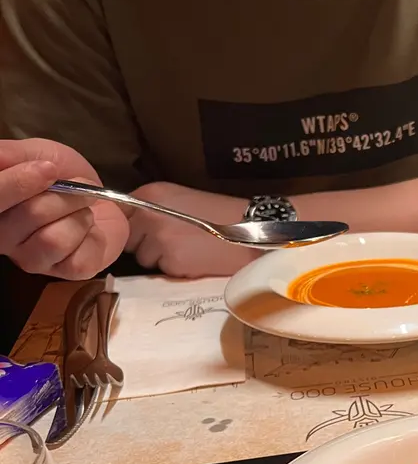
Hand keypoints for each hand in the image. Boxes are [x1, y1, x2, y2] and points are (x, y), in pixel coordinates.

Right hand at [0, 138, 128, 278]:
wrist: (101, 197)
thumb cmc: (63, 175)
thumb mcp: (35, 154)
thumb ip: (10, 155)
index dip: (18, 183)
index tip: (48, 169)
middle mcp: (4, 238)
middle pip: (31, 215)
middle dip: (63, 195)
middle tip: (78, 187)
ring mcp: (31, 259)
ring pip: (53, 239)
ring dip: (78, 216)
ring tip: (83, 210)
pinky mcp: (65, 272)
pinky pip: (76, 259)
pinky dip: (91, 238)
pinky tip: (88, 232)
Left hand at [124, 182, 257, 277]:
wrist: (252, 229)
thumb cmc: (221, 214)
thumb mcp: (182, 199)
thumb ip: (154, 208)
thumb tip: (132, 226)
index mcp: (150, 193)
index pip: (120, 214)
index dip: (134, 226)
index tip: (149, 232)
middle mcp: (148, 214)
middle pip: (129, 239)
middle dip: (146, 244)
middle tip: (176, 241)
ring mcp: (158, 239)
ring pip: (143, 258)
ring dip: (161, 259)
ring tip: (189, 250)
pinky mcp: (171, 261)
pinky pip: (162, 271)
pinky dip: (176, 269)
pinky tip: (196, 260)